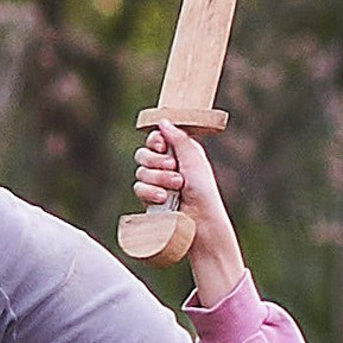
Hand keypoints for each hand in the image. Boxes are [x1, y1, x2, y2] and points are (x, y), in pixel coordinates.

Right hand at [134, 121, 244, 304]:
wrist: (201, 221)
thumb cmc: (203, 190)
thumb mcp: (194, 158)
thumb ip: (178, 138)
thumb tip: (162, 121)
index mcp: (178, 153)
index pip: (155, 139)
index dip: (155, 141)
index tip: (162, 146)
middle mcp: (166, 166)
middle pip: (143, 153)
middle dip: (157, 161)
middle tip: (174, 168)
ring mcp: (157, 183)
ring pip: (140, 171)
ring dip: (158, 178)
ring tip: (176, 188)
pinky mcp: (150, 200)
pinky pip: (138, 188)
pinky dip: (150, 192)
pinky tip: (163, 198)